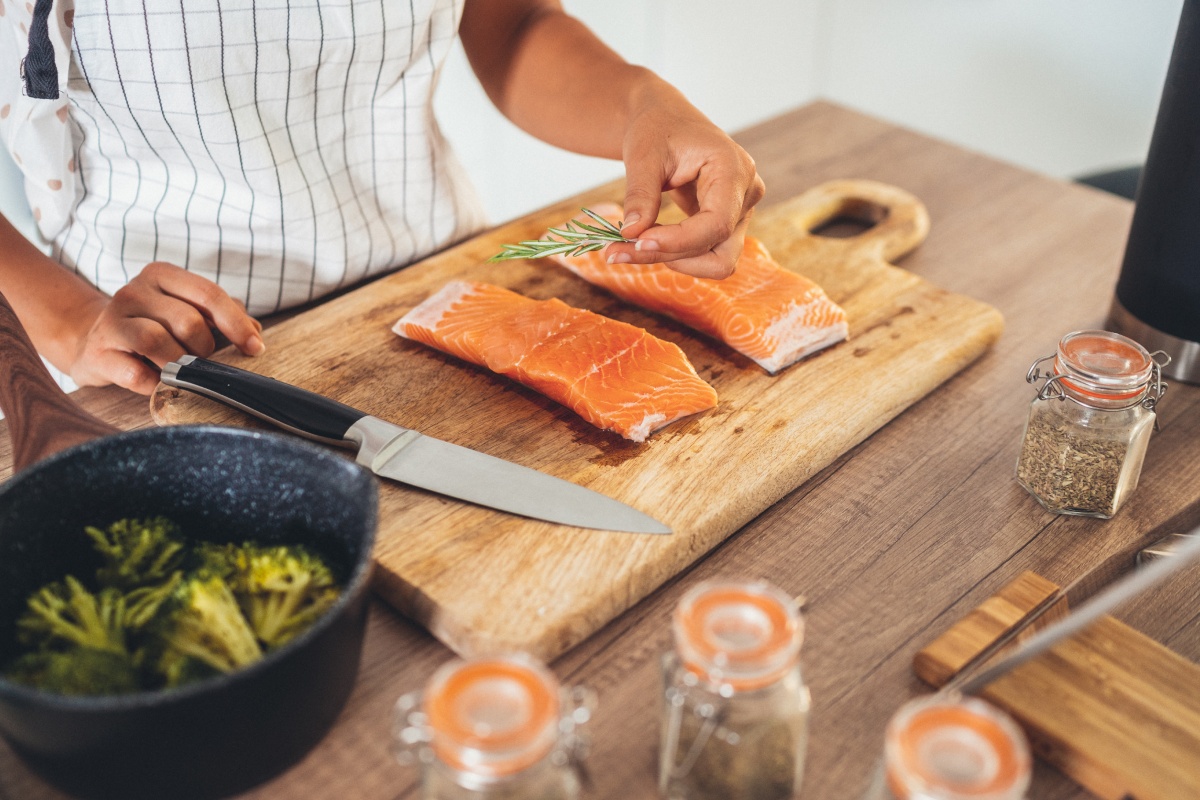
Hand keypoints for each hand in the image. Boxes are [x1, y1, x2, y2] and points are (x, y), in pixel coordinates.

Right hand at [68, 262, 264, 394]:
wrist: (95, 341)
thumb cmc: (153, 326)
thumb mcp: (186, 310)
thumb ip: (222, 315)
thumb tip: (255, 332)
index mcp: (161, 275)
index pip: (208, 294)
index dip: (237, 324)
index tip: (255, 348)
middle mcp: (134, 291)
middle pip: (187, 321)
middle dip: (204, 348)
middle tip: (201, 359)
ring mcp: (111, 321)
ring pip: (157, 342)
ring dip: (179, 365)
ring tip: (179, 370)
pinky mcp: (97, 353)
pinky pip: (135, 374)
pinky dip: (154, 383)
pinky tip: (157, 382)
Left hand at [606, 82, 765, 278]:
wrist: (665, 120)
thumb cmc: (657, 128)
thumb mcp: (643, 156)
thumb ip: (640, 195)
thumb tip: (630, 234)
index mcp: (733, 167)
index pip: (717, 223)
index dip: (679, 241)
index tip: (638, 242)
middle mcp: (747, 193)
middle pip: (721, 252)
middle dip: (674, 257)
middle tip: (622, 250)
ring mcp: (742, 211)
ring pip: (716, 261)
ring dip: (673, 261)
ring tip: (630, 247)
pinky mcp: (727, 223)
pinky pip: (706, 254)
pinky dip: (675, 255)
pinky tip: (644, 242)